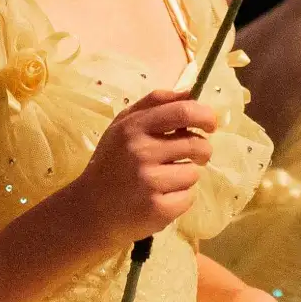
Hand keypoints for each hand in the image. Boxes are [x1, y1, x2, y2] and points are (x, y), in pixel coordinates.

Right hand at [66, 90, 217, 253]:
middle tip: (198, 156)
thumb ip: (154, 104)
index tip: (210, 124)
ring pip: (193, 173)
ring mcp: (150, 182)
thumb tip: (190, 91)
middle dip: (204, 150)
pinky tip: (161, 198)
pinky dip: (180, 198)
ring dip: (186, 176)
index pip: (183, 111)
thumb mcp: (122, 126)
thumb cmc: (111, 163)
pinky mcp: (158, 208)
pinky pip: (188, 197)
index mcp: (134, 127)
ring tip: (165, 180)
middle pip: (196, 144)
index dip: (205, 115)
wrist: (90, 210)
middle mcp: (141, 152)